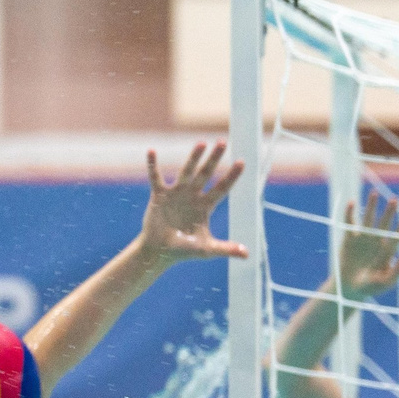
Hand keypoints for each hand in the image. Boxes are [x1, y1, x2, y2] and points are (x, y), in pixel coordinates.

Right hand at [137, 142, 247, 263]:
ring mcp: (176, 193)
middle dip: (214, 159)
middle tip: (222, 142)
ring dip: (193, 158)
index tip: (242, 162)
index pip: (222, 188)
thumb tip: (247, 254)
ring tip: (201, 143)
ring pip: (186, 171)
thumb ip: (225, 248)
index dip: (232, 176)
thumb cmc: (183, 250)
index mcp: (206, 206)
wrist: (159, 251)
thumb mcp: (206, 249)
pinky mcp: (159, 195)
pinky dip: (153, 165)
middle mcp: (192, 196)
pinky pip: (155, 177)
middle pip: (206, 174)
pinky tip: (151, 152)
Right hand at [335, 197, 398, 302]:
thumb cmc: (370, 287)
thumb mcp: (385, 283)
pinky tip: (352, 202)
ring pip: (368, 219)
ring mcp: (363, 239)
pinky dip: (350, 213)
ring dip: (371, 206)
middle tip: (394, 199)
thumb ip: (397, 272)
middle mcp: (377, 241)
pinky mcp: (349, 239)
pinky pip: (350, 223)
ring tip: (374, 193)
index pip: (397, 236)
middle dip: (389, 212)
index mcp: (388, 251)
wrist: (350, 288)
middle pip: (385, 223)